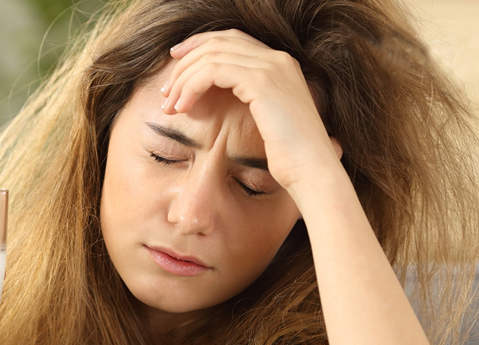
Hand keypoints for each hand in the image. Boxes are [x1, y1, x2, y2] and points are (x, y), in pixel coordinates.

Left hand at [160, 29, 342, 190]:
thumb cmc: (289, 157)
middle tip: (166, 91)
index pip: (232, 39)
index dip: (199, 46)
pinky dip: (192, 86)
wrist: (312, 170)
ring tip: (170, 106)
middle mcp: (278, 59)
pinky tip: (184, 107)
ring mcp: (272, 67)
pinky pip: (213, 71)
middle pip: (218, 42)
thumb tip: (212, 98)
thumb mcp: (267, 121)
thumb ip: (248, 101)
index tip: (176, 63)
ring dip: (184, 79)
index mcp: (280, 64)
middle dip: (186, 63)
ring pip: (211, 56)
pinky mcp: (262, 82)